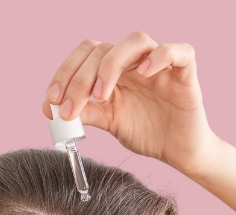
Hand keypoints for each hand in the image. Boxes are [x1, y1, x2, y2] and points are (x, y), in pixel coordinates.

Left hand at [42, 30, 221, 176]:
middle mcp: (135, 61)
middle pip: (104, 49)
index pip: (86, 54)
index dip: (65, 73)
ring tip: (102, 94)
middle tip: (71, 108)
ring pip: (136, 40)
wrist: (179, 152)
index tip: (52, 101)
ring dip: (111, 63)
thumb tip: (50, 109)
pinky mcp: (185, 73)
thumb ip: (85, 112)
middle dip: (81, 78)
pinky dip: (159, 57)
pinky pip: (177, 51)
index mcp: (116, 70)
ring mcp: (160, 65)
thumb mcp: (110, 122)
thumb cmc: (148, 133)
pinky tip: (143, 74)